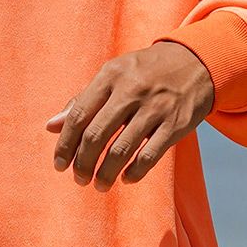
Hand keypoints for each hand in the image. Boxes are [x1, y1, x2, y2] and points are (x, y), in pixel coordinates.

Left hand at [45, 41, 214, 190]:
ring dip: (106, 174)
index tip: (59, 165)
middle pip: (96, 135)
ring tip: (99, 185)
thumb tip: (51, 126)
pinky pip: (149, 156)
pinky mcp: (176, 124)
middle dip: (82, 163)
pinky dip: (134, 173)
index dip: (65, 144)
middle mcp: (131, 90)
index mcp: (111, 76)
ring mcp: (155, 108)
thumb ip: (83, 100)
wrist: (196, 61)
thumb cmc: (144, 71)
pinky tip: (126, 179)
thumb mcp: (113, 75)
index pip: (79, 115)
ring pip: (121, 150)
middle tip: (79, 179)